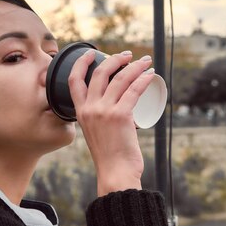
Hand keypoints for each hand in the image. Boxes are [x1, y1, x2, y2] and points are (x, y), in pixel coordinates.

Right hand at [68, 49, 154, 196]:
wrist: (115, 173)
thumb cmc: (110, 157)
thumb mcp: (95, 133)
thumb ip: (99, 121)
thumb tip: (116, 110)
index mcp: (80, 113)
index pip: (74, 80)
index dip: (82, 62)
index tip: (92, 52)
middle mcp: (90, 109)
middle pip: (100, 73)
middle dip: (115, 59)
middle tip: (129, 55)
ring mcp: (104, 111)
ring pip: (120, 79)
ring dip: (135, 66)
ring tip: (146, 62)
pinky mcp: (121, 116)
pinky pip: (134, 90)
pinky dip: (143, 79)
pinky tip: (150, 75)